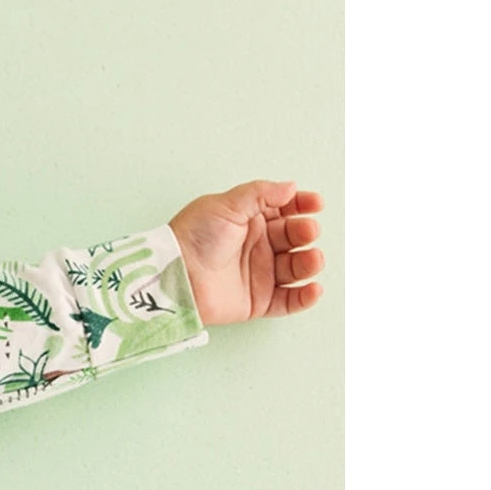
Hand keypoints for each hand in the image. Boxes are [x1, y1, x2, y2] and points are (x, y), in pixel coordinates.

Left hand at [168, 180, 325, 325]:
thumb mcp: (226, 205)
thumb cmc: (192, 237)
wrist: (175, 274)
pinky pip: (288, 301)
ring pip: (295, 269)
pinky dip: (304, 297)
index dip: (302, 206)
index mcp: (249, 221)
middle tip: (306, 231)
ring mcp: (258, 275)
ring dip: (308, 263)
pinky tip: (314, 288)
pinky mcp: (256, 302)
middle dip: (304, 233)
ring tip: (312, 258)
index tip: (315, 204)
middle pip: (293, 238)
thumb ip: (260, 193)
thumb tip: (290, 187)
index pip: (284, 211)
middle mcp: (256, 247)